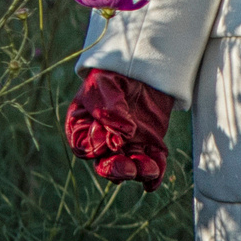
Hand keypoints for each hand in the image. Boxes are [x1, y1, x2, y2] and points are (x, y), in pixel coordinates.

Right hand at [64, 68, 171, 189]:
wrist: (143, 64)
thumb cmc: (114, 73)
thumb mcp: (103, 84)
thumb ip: (108, 107)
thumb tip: (124, 133)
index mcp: (83, 128)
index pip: (85, 147)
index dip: (97, 147)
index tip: (110, 137)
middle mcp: (104, 141)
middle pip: (106, 164)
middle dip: (117, 170)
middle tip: (129, 169)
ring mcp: (127, 143)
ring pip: (130, 167)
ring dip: (139, 172)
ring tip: (150, 169)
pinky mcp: (148, 142)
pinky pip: (152, 162)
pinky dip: (156, 172)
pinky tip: (157, 177)